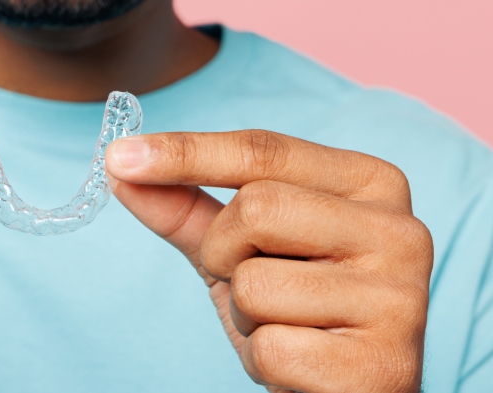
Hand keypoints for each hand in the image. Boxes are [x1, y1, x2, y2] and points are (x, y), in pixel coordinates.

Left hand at [106, 130, 432, 392]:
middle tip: (253, 280)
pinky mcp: (382, 363)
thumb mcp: (239, 247)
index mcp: (371, 182)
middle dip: (225, 252)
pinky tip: (303, 364)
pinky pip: (272, 348)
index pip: (263, 150)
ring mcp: (401, 298)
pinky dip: (265, 360)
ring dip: (245, 314)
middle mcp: (400, 229)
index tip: (120, 155)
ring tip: (285, 325)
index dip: (185, 152)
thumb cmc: (296, 309)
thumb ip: (184, 204)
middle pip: (255, 208)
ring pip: (255, 283)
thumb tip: (121, 164)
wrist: (349, 389)